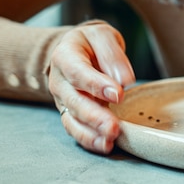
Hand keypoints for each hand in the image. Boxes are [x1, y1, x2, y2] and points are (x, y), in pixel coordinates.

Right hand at [48, 22, 135, 153]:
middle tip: (113, 127)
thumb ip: (112, 55)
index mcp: (65, 57)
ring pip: (73, 119)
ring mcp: (63, 100)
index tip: (118, 95)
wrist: (79, 51)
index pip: (77, 72)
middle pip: (74, 101)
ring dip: (91, 132)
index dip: (96, 85)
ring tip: (109, 140)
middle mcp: (60, 81)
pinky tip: (105, 146)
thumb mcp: (103, 37)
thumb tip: (124, 80)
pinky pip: (76, 130)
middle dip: (94, 116)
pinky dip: (89, 140)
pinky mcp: (71, 114)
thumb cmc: (92, 44)